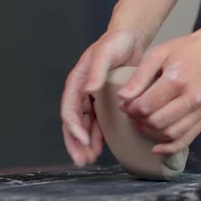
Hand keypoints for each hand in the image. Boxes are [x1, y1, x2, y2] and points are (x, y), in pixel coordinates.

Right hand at [60, 30, 147, 165]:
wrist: (131, 39)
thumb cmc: (116, 43)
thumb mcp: (106, 53)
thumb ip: (96, 71)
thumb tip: (88, 89)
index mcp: (77, 82)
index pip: (70, 109)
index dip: (74, 127)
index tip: (83, 140)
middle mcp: (82, 93)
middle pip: (73, 123)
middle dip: (75, 143)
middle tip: (81, 160)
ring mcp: (93, 100)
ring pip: (85, 127)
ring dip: (86, 144)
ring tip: (89, 160)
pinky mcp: (106, 104)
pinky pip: (98, 125)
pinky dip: (98, 138)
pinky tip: (101, 150)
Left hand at [118, 32, 200, 154]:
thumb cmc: (186, 50)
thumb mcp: (158, 53)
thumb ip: (139, 76)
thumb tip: (122, 98)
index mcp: (177, 80)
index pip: (146, 105)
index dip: (130, 108)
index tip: (124, 104)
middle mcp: (192, 98)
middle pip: (158, 122)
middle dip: (139, 120)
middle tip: (131, 113)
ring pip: (171, 134)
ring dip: (151, 133)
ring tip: (142, 123)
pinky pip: (187, 140)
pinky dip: (170, 148)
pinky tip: (157, 148)